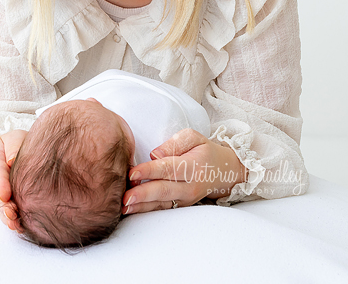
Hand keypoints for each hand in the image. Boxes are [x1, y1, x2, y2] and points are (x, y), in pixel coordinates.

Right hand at [0, 129, 27, 230]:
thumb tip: (13, 160)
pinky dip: (12, 219)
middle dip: (3, 205)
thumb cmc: (18, 143)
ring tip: (14, 224)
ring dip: (6, 215)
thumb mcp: (15, 138)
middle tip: (11, 214)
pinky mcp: (8, 199)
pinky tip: (19, 227)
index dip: (1, 184)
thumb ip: (13, 147)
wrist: (19, 149)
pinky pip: (7, 209)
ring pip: (1, 204)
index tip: (5, 195)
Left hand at [121, 128, 245, 214]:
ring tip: (124, 207)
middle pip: (164, 190)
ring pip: (162, 203)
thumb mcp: (194, 137)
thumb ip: (175, 143)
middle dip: (143, 194)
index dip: (150, 171)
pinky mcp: (180, 206)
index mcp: (193, 166)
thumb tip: (155, 154)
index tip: (132, 173)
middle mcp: (190, 186)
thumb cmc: (204, 151)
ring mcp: (186, 199)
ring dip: (142, 206)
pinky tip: (131, 210)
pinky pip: (162, 209)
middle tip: (126, 197)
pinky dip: (146, 210)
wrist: (223, 172)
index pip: (169, 168)